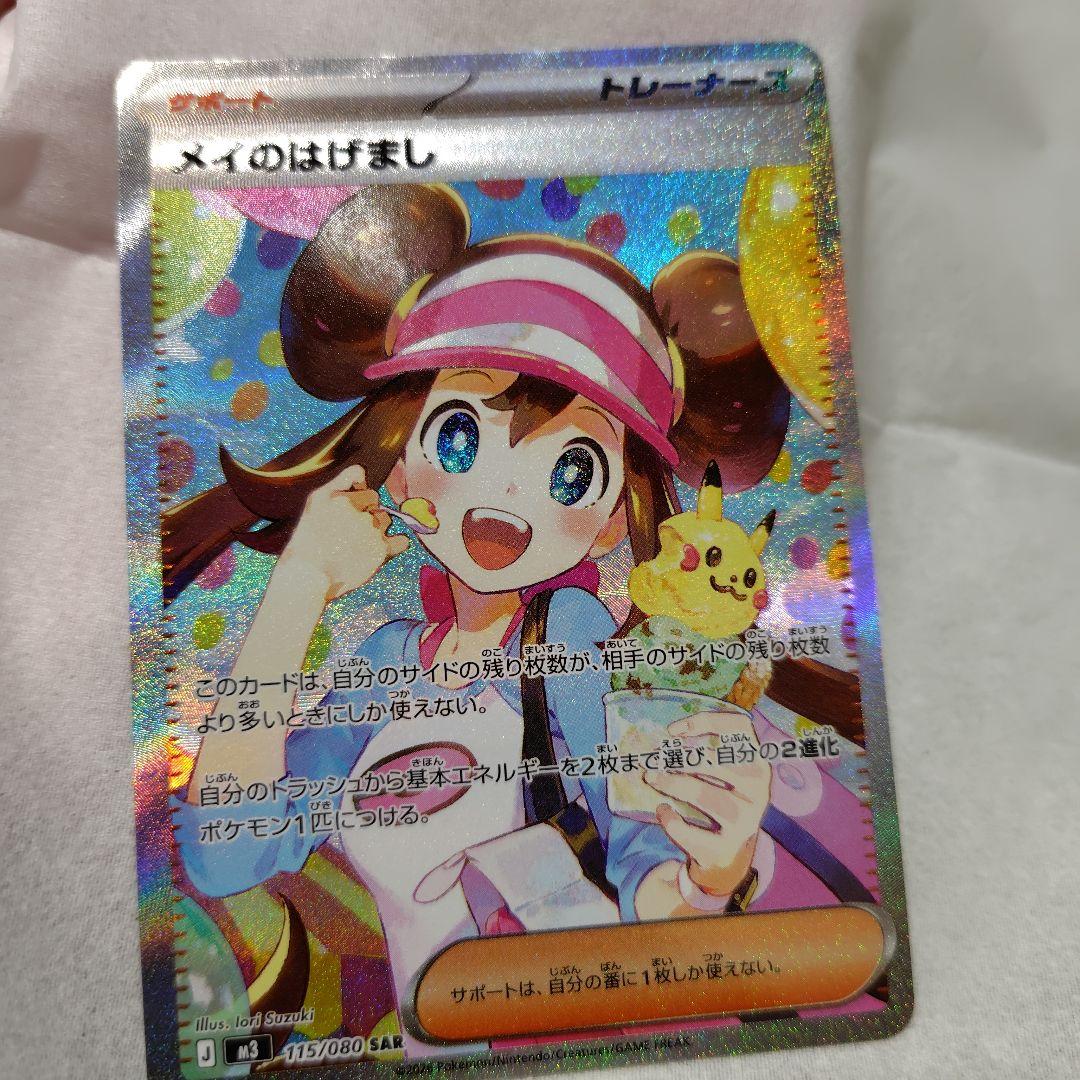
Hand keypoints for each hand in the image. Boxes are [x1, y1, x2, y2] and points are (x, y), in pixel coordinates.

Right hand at [279, 465, 408, 601]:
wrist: (308, 575)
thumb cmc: (308, 538)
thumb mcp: (316, 500)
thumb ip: (340, 481)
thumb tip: (363, 473)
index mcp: (342, 498)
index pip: (364, 484)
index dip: (357, 496)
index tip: (347, 510)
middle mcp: (360, 511)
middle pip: (375, 502)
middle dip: (366, 512)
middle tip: (347, 531)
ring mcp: (372, 530)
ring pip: (386, 520)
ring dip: (376, 527)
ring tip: (357, 543)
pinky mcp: (381, 550)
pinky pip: (401, 541)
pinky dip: (395, 543)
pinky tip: (380, 549)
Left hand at [644, 707, 770, 896]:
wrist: (727, 854)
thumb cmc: (719, 800)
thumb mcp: (719, 775)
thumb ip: (702, 753)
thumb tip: (666, 739)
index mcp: (757, 763)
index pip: (741, 729)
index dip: (707, 722)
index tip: (672, 730)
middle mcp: (758, 790)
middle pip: (720, 762)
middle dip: (682, 758)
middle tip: (655, 760)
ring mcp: (747, 820)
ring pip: (708, 795)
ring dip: (675, 784)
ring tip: (653, 778)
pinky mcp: (728, 846)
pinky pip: (695, 833)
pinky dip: (673, 822)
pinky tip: (662, 811)